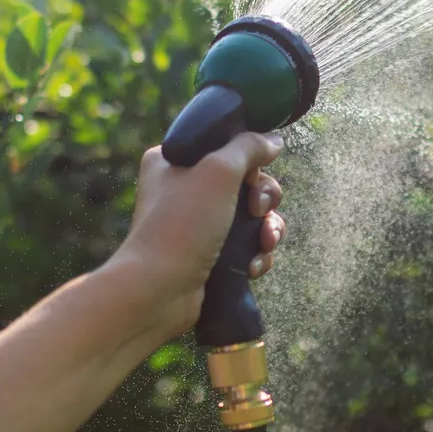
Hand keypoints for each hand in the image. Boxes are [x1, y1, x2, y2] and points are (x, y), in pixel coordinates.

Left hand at [108, 132, 285, 336]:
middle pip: (246, 182)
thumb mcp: (218, 172)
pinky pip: (246, 246)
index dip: (249, 160)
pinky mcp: (208, 255)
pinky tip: (251, 266)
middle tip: (258, 211)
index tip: (253, 176)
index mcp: (174, 160)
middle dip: (264, 199)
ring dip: (267, 229)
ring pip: (252, 217)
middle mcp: (183, 189)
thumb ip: (249, 147)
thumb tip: (273, 139)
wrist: (159, 292)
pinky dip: (256, 255)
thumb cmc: (181, 227)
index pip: (225, 146)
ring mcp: (196, 225)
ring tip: (265, 243)